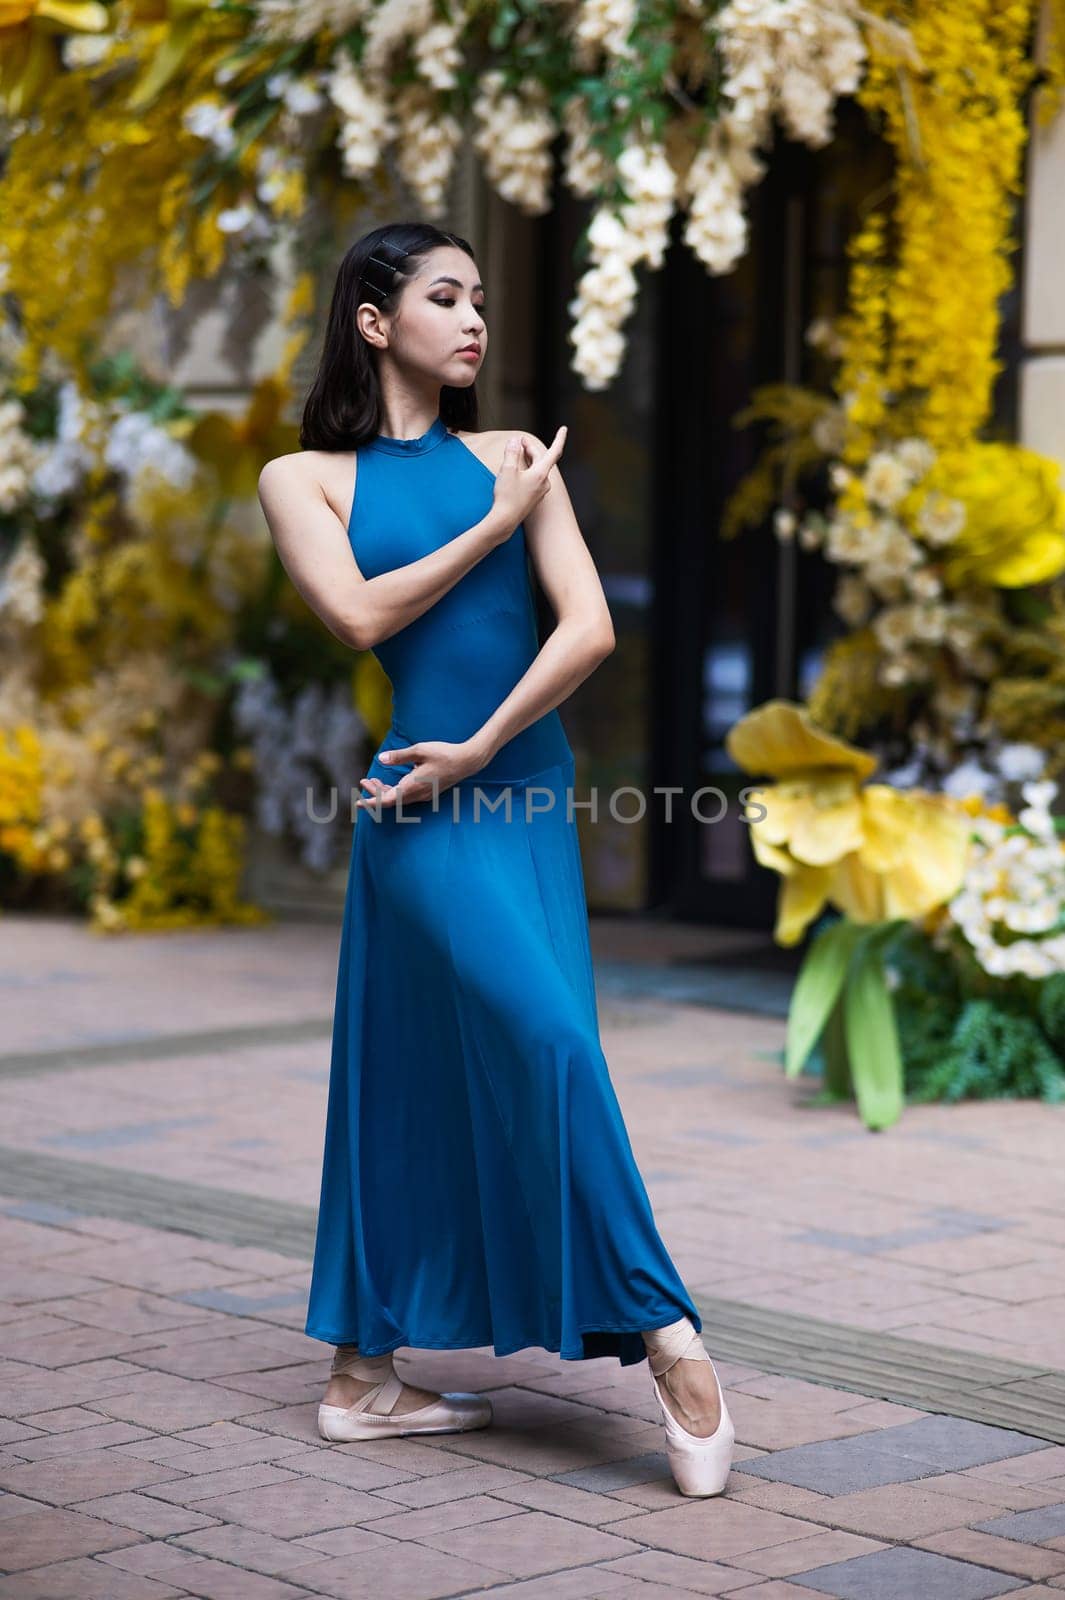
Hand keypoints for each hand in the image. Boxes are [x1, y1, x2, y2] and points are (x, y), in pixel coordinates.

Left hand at [355, 738, 488, 808]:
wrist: (467, 761)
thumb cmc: (444, 754)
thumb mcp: (419, 750)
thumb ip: (399, 756)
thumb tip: (381, 759)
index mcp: (412, 786)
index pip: (386, 800)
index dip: (371, 802)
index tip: (358, 802)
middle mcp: (417, 795)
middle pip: (390, 800)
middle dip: (374, 793)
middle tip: (364, 782)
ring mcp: (423, 795)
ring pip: (398, 798)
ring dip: (384, 791)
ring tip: (373, 781)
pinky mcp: (428, 792)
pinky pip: (406, 796)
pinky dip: (395, 790)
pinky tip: (392, 781)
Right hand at [489, 426, 566, 540]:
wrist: (505, 521)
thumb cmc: (507, 496)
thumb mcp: (507, 470)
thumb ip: (512, 453)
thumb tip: (515, 441)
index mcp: (541, 473)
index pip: (554, 451)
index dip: (559, 438)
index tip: (564, 429)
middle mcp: (544, 483)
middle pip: (542, 459)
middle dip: (531, 449)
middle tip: (519, 441)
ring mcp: (540, 492)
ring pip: (537, 470)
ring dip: (529, 459)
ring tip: (518, 453)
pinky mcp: (533, 498)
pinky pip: (534, 479)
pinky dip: (528, 471)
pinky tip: (519, 471)